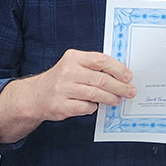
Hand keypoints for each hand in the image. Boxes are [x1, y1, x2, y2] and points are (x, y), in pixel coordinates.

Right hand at [0, 49, 134, 143]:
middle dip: (119, 87)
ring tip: (117, 100)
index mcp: (73, 58)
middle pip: (101, 79)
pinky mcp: (61, 105)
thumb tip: (122, 75)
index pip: (101, 60)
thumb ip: (94, 67)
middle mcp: (68, 72)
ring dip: (110, 98)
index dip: (118, 68)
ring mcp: (63, 89)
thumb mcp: (74, 65)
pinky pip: (85, 107)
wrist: (35, 96)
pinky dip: (93, 107)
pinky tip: (95, 106)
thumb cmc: (62, 80)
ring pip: (95, 94)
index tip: (128, 76)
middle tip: (130, 91)